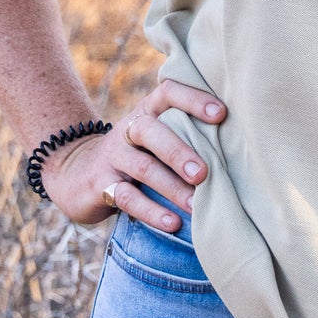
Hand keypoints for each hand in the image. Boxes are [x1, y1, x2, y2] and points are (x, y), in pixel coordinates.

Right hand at [41, 80, 225, 227]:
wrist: (76, 174)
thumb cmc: (137, 155)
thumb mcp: (155, 138)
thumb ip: (186, 134)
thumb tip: (241, 147)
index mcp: (147, 112)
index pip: (168, 93)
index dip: (193, 99)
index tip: (221, 114)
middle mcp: (129, 130)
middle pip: (152, 132)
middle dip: (180, 151)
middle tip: (204, 173)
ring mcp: (113, 157)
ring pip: (143, 168)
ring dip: (172, 188)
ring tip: (196, 205)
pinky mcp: (101, 185)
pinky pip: (127, 197)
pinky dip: (151, 211)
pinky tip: (173, 223)